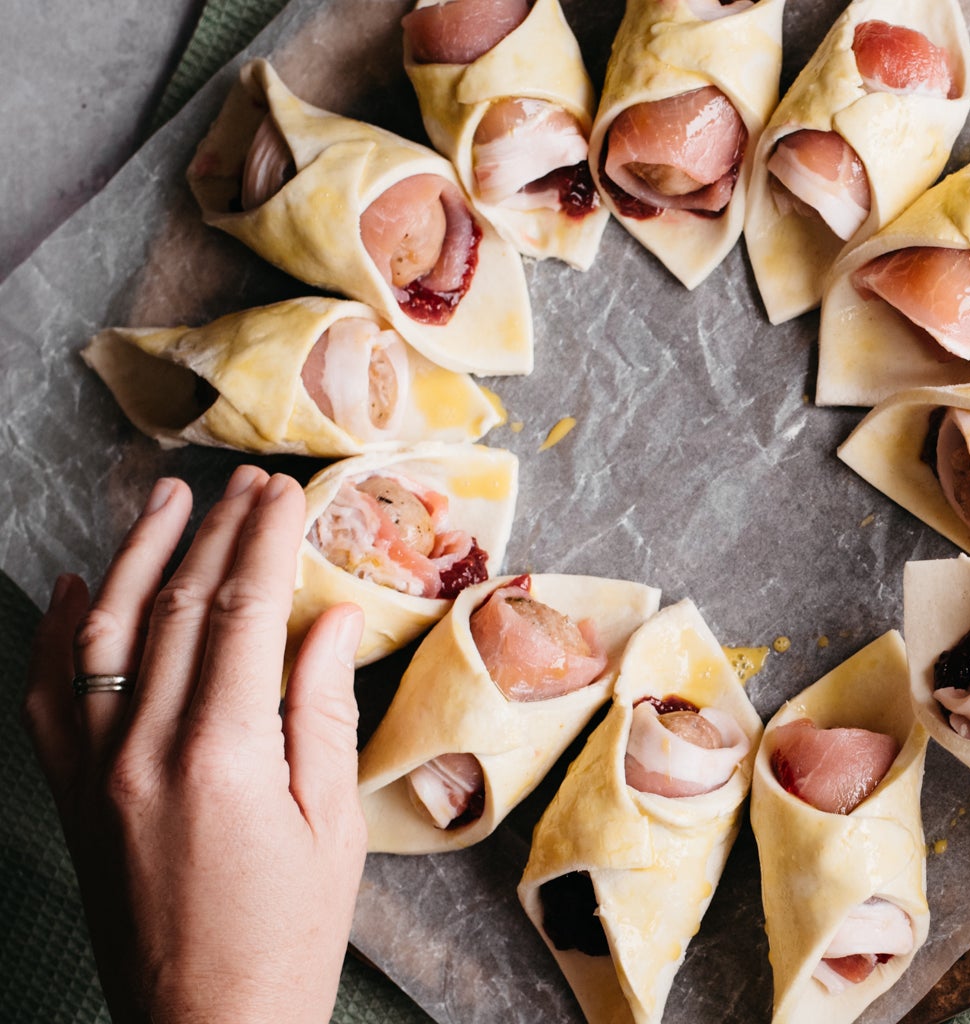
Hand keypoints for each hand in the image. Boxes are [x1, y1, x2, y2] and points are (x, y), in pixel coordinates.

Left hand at [21, 466, 367, 1023]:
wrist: (205, 1023)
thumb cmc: (287, 935)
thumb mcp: (333, 824)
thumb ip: (324, 711)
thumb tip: (330, 620)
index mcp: (222, 756)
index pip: (241, 615)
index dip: (265, 543)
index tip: (286, 494)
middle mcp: (142, 751)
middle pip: (174, 610)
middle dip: (215, 535)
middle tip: (247, 485)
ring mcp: (93, 772)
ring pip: (102, 635)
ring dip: (133, 559)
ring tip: (164, 502)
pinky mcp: (69, 795)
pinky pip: (48, 695)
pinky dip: (57, 632)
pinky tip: (73, 587)